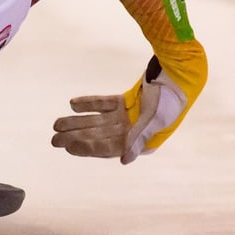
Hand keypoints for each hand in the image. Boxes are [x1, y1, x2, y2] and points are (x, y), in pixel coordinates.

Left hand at [52, 69, 186, 163]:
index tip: (68, 146)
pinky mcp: (127, 101)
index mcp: (141, 141)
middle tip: (54, 139)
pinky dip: (89, 104)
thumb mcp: (155, 121)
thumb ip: (139, 139)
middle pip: (98, 134)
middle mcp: (133, 131)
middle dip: (76, 136)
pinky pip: (103, 104)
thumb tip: (125, 160)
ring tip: (57, 124)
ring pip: (97, 120)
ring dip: (77, 121)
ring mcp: (129, 115)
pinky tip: (72, 104)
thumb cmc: (171, 100)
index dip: (87, 147)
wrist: (180, 74)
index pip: (108, 147)